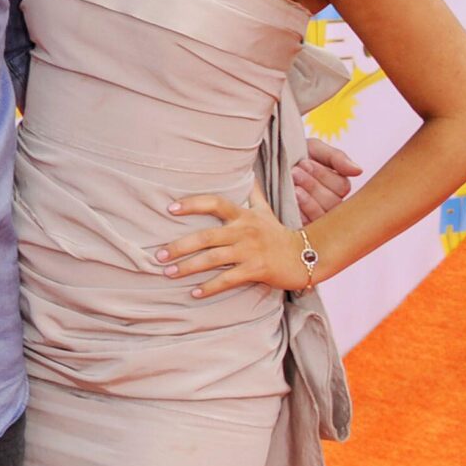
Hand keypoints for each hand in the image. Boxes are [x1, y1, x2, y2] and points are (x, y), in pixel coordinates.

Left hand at [158, 190, 312, 297]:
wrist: (307, 255)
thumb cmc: (279, 233)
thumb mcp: (266, 210)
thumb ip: (252, 193)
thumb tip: (247, 172)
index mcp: (243, 215)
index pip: (215, 203)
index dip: (193, 204)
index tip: (170, 209)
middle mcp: (244, 231)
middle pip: (206, 237)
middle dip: (180, 246)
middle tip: (158, 255)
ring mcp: (250, 251)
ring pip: (213, 259)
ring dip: (188, 267)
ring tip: (168, 273)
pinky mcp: (256, 270)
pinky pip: (228, 279)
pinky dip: (210, 287)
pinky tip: (194, 293)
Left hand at [294, 138, 361, 223]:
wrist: (267, 163)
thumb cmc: (294, 156)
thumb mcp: (314, 150)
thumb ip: (336, 158)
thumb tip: (358, 171)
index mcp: (337, 186)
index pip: (341, 187)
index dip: (323, 175)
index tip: (304, 163)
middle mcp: (330, 203)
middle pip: (333, 202)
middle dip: (313, 185)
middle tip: (295, 172)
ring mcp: (317, 217)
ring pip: (322, 214)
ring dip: (307, 199)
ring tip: (292, 186)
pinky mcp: (302, 227)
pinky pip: (308, 225)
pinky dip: (300, 212)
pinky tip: (290, 200)